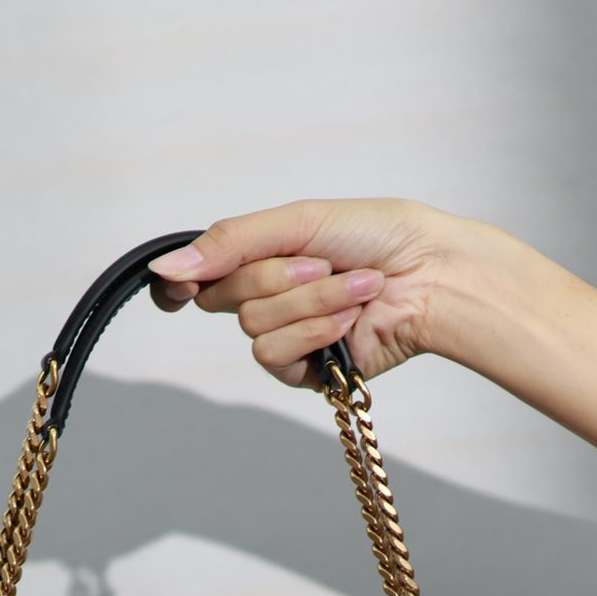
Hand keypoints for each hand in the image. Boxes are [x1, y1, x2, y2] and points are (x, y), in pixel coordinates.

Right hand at [146, 196, 476, 387]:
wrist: (432, 277)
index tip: (182, 283)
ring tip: (355, 289)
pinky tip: (349, 321)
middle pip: (223, 297)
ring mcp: (285, 337)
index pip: (196, 278)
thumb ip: (230, 242)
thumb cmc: (379, 237)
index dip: (181, 283)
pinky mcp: (306, 373)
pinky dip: (313, 332)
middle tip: (324, 263)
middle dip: (275, 277)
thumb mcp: (298, 222)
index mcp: (261, 258)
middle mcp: (267, 299)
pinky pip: (275, 357)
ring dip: (308, 303)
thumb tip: (164, 267)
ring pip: (252, 328)